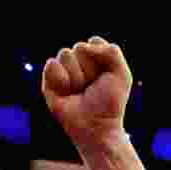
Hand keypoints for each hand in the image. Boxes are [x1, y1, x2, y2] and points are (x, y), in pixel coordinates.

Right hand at [42, 37, 132, 151]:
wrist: (96, 126)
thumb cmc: (110, 103)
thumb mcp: (121, 74)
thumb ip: (111, 51)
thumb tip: (82, 46)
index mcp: (95, 59)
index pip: (94, 42)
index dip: (101, 59)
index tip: (106, 77)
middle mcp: (78, 63)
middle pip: (79, 47)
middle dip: (89, 69)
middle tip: (92, 87)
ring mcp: (63, 71)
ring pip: (65, 54)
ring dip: (76, 76)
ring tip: (79, 92)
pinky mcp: (49, 81)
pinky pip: (51, 64)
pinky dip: (61, 78)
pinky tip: (67, 92)